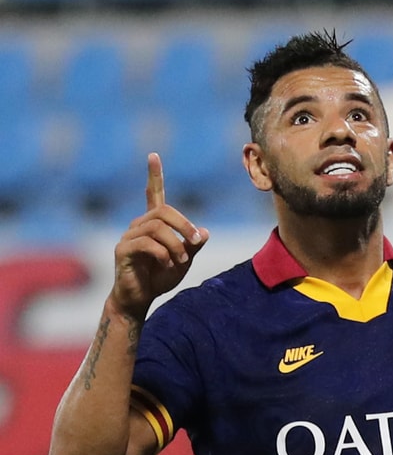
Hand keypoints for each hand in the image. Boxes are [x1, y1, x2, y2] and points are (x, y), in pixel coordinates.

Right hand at [112, 153, 208, 316]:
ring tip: (181, 261)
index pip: (153, 195)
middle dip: (184, 224)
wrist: (139, 299)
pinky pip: (147, 243)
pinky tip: (167, 264)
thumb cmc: (159, 279)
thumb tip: (205, 232)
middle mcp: (139, 226)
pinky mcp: (123, 250)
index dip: (154, 176)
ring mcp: (129, 236)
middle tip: (196, 241)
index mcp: (152, 225)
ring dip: (175, 244)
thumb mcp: (183, 261)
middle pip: (163, 210)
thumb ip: (192, 247)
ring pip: (157, 227)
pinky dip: (163, 253)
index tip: (153, 155)